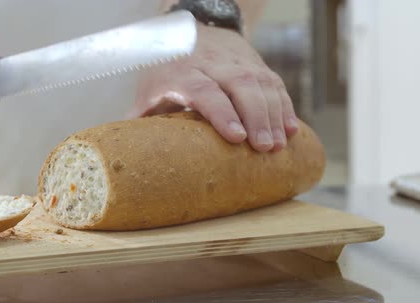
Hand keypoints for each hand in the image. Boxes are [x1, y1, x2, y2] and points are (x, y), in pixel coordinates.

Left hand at [132, 24, 298, 151]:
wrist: (196, 30)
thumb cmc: (169, 71)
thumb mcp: (151, 91)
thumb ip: (143, 120)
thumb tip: (128, 156)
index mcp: (184, 72)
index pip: (205, 90)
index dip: (222, 113)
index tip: (237, 137)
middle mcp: (214, 64)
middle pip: (241, 85)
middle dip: (256, 116)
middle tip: (264, 148)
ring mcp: (239, 63)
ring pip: (262, 84)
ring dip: (274, 115)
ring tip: (278, 146)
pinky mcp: (257, 65)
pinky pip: (275, 83)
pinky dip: (286, 106)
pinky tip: (291, 130)